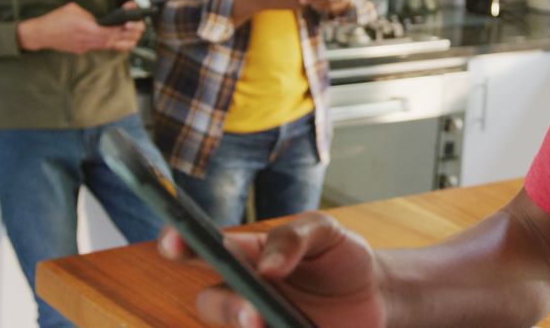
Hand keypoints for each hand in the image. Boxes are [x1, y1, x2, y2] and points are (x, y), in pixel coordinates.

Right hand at [16, 2, 141, 54]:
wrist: (40, 34)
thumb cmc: (55, 19)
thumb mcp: (73, 9)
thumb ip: (89, 15)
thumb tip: (100, 19)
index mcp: (88, 28)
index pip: (113, 30)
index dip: (126, 26)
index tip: (134, 20)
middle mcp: (89, 40)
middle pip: (115, 40)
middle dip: (131, 34)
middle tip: (140, 27)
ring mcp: (87, 47)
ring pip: (110, 46)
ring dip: (124, 41)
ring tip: (135, 35)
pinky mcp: (83, 49)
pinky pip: (101, 47)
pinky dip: (113, 44)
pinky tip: (121, 40)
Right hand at [158, 214, 386, 327]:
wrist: (375, 296)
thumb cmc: (341, 256)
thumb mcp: (326, 232)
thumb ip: (294, 237)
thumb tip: (267, 266)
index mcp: (247, 254)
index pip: (202, 246)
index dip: (178, 242)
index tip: (174, 243)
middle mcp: (244, 292)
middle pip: (212, 302)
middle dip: (226, 307)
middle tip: (253, 314)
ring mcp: (257, 322)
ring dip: (245, 327)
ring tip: (271, 327)